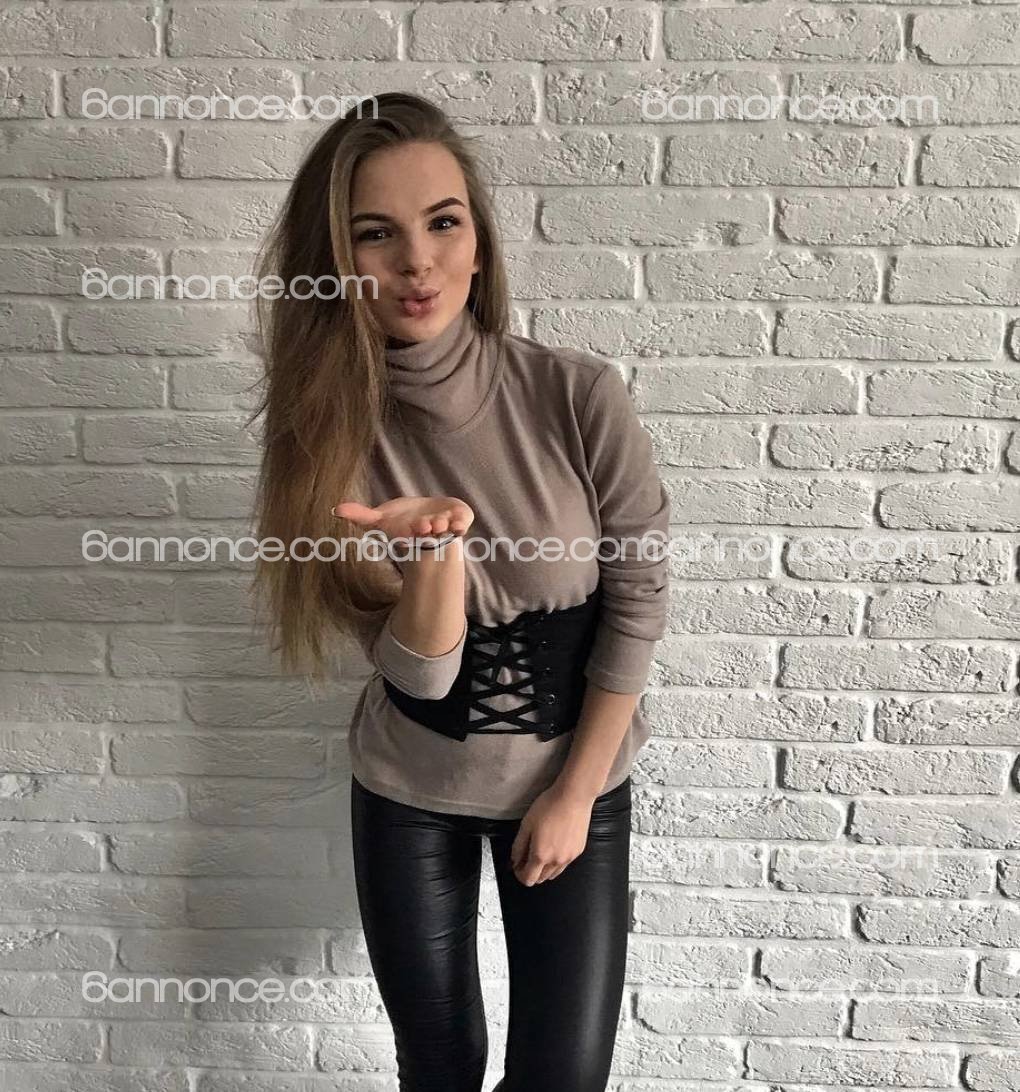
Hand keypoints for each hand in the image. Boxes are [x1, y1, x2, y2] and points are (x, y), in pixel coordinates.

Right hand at [331, 496, 474, 542]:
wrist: (430, 516)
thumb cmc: (403, 520)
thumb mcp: (381, 519)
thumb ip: (361, 516)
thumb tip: (334, 510)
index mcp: (410, 534)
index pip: (408, 537)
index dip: (409, 536)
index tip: (409, 532)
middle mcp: (428, 533)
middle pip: (428, 534)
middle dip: (427, 530)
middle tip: (425, 526)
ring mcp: (445, 527)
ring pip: (445, 530)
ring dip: (443, 527)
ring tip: (440, 523)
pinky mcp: (460, 520)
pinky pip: (463, 523)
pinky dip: (462, 524)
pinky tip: (458, 523)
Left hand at [509, 782, 596, 885]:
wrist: (573, 797)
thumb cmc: (549, 807)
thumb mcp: (526, 824)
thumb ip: (518, 846)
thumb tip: (515, 860)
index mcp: (541, 855)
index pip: (528, 879)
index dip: (520, 874)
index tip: (518, 865)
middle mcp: (556, 861)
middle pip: (541, 879)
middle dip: (531, 871)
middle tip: (527, 856)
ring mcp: (569, 857)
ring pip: (553, 874)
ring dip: (544, 869)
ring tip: (542, 851)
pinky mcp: (578, 851)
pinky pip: (564, 864)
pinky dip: (557, 861)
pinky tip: (555, 845)